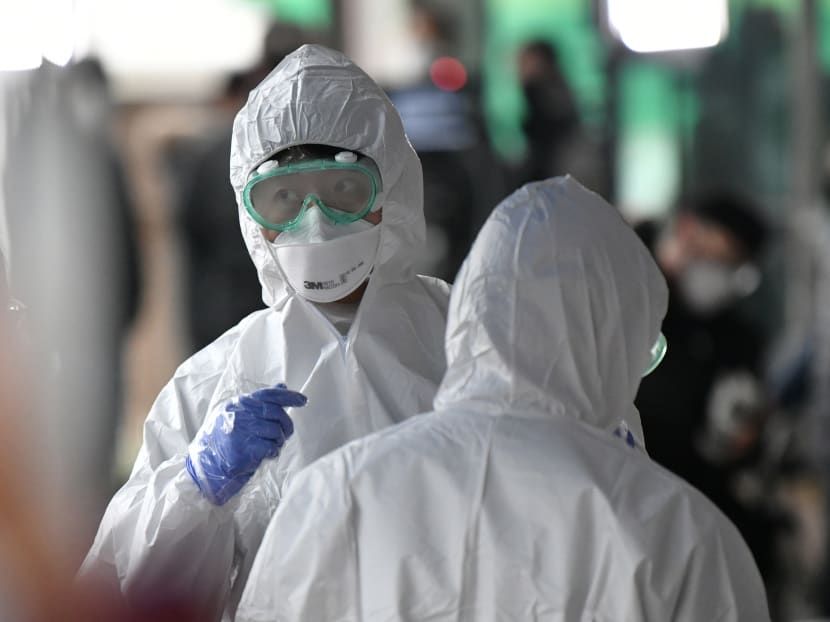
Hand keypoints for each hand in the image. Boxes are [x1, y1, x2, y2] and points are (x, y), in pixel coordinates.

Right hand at [186, 384, 306, 504]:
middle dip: (287, 424)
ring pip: (275, 431)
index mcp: (239, 403)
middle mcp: (240, 414)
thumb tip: (282, 386)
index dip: (288, 397)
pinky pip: (270, 447)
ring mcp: (241, 432)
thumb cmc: (226, 437)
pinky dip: (274, 451)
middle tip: (286, 433)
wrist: (206, 464)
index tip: (303, 400)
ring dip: (279, 441)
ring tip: (271, 445)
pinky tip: (267, 453)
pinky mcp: (244, 450)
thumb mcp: (239, 413)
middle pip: (276, 413)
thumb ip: (260, 401)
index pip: (268, 395)